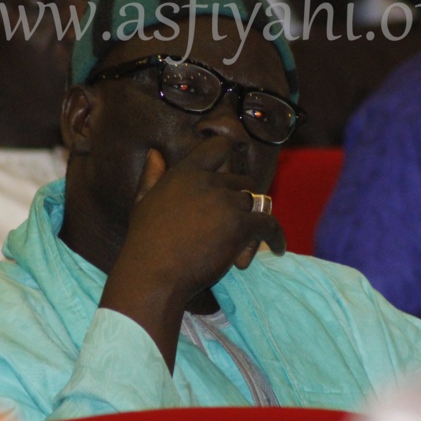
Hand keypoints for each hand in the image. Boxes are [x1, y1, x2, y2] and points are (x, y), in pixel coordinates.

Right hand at [98, 136, 284, 370]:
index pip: (218, 147)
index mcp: (185, 173)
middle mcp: (208, 182)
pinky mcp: (240, 225)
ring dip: (250, 221)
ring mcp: (226, 202)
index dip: (229, 156)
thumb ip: (152, 175)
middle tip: (233, 222)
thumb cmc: (145, 243)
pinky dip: (276, 236)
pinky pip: (269, 225)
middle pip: (240, 182)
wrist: (154, 274)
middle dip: (239, 200)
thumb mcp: (142, 202)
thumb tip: (155, 152)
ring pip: (252, 204)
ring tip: (243, 243)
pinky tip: (278, 247)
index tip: (233, 167)